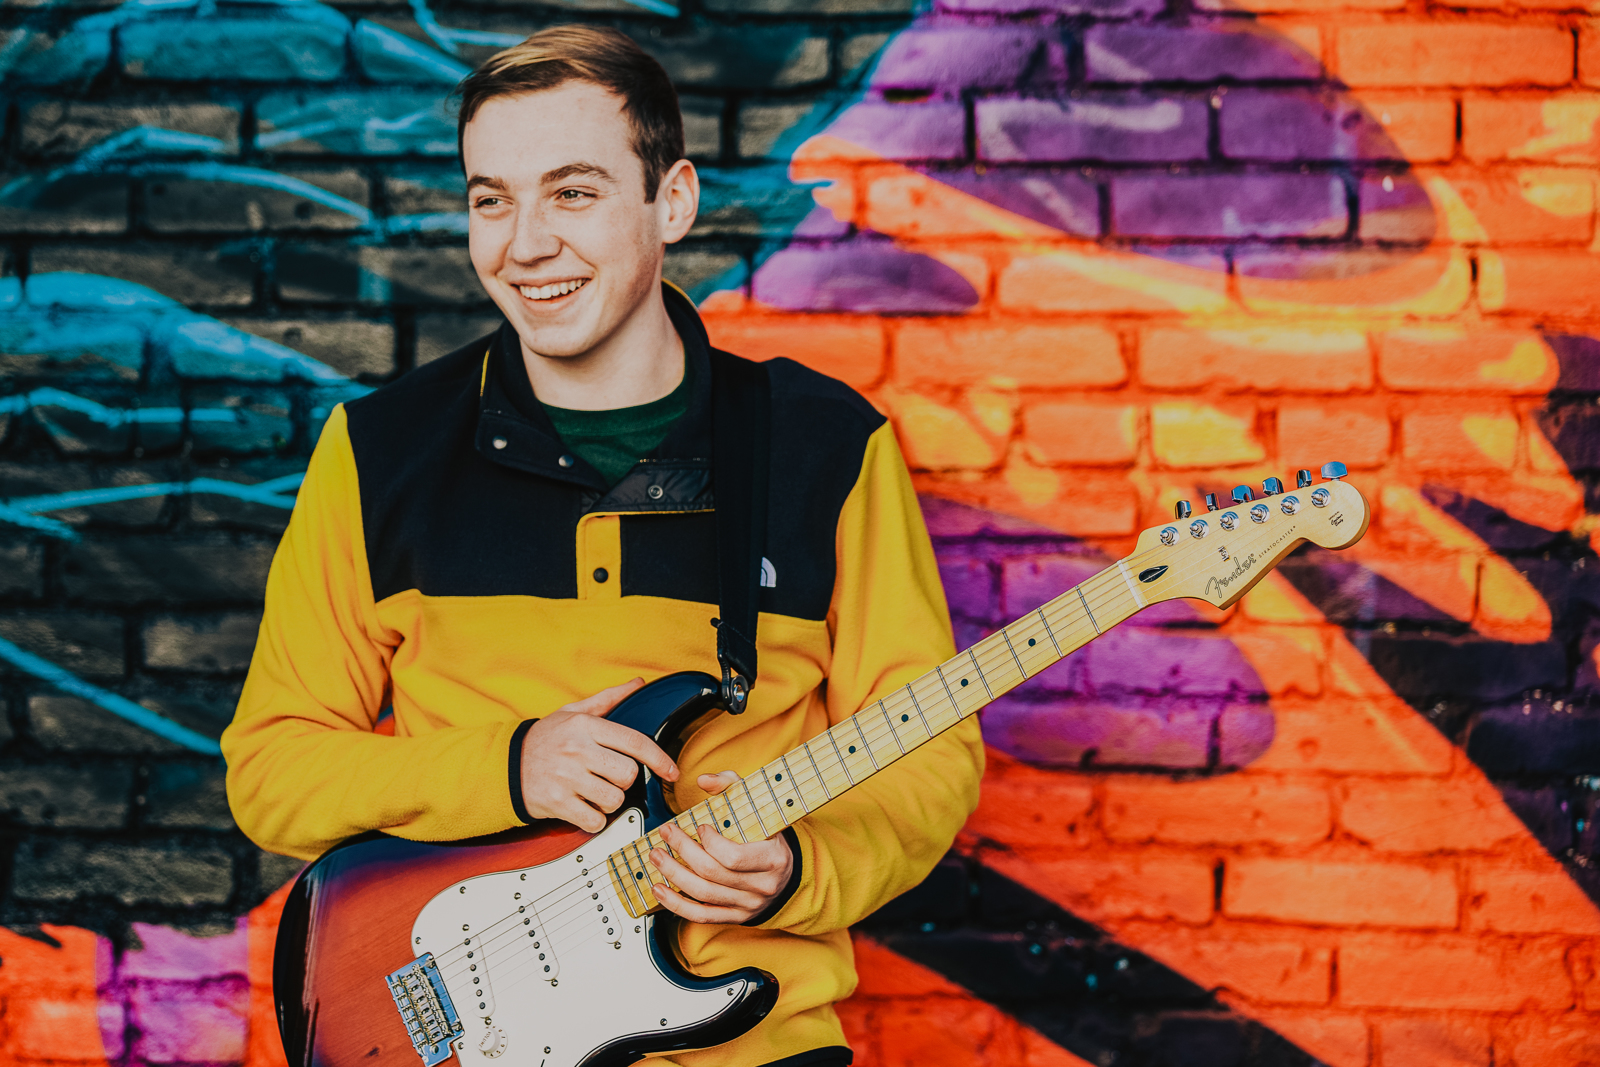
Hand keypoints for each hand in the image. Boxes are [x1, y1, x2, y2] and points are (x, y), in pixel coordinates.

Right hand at [519, 678, 677, 831]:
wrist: (504, 764)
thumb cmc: (544, 738)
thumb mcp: (573, 712)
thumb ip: (608, 699)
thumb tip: (637, 683)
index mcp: (585, 726)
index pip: (634, 742)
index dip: (659, 758)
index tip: (671, 770)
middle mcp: (577, 751)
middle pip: (628, 774)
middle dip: (624, 779)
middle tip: (609, 775)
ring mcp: (567, 778)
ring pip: (614, 799)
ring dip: (610, 800)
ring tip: (594, 791)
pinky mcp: (558, 803)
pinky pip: (595, 820)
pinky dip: (595, 819)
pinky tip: (584, 806)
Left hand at [649, 770, 794, 924]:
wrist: (786, 873)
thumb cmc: (768, 837)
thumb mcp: (758, 807)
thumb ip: (731, 787)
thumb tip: (704, 780)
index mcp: (772, 859)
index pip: (733, 857)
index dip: (710, 842)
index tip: (699, 826)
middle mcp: (761, 886)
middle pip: (712, 873)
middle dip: (683, 851)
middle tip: (666, 833)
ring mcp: (748, 904)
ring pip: (703, 894)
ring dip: (674, 875)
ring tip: (657, 857)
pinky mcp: (735, 916)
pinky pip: (701, 915)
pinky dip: (676, 904)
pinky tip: (660, 889)